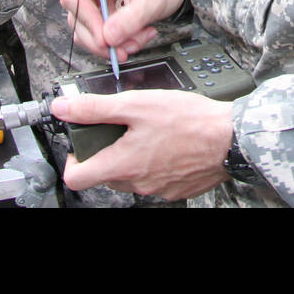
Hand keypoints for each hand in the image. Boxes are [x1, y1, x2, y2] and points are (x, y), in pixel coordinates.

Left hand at [50, 90, 233, 199]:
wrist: (230, 138)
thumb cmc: (188, 120)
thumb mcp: (136, 104)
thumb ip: (95, 108)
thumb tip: (63, 108)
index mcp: (122, 164)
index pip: (76, 179)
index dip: (72, 160)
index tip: (81, 144)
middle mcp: (137, 183)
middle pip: (105, 174)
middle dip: (107, 150)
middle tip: (121, 126)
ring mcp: (157, 189)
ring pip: (130, 175)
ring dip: (132, 156)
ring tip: (148, 131)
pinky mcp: (176, 189)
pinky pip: (153, 178)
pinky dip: (154, 162)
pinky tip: (167, 143)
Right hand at [60, 0, 188, 62]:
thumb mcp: (152, 0)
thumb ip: (130, 19)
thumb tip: (109, 38)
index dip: (87, 21)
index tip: (105, 39)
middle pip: (77, 18)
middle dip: (101, 40)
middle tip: (123, 51)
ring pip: (88, 32)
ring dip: (112, 44)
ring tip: (138, 40)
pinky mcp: (102, 12)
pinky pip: (100, 35)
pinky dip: (118, 43)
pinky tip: (137, 37)